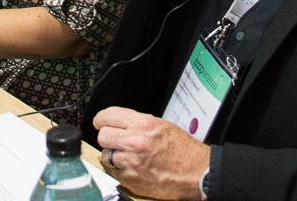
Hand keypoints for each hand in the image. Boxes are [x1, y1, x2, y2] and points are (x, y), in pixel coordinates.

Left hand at [93, 108, 208, 200]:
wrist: (196, 173)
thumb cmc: (184, 150)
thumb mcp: (162, 125)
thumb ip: (137, 123)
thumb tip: (118, 123)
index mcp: (143, 124)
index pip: (108, 116)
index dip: (101, 119)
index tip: (100, 122)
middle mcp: (135, 142)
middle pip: (102, 136)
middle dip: (107, 137)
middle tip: (114, 139)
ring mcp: (131, 162)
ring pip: (105, 155)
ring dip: (112, 154)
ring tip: (125, 155)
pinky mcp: (130, 180)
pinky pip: (112, 172)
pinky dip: (117, 169)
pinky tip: (130, 166)